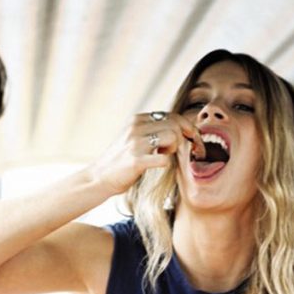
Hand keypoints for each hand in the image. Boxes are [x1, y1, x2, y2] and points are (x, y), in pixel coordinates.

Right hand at [91, 112, 205, 194]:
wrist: (98, 177)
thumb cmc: (120, 161)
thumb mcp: (134, 137)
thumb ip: (152, 131)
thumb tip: (179, 129)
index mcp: (137, 120)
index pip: (172, 115)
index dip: (188, 127)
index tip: (195, 138)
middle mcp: (136, 127)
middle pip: (175, 124)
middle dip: (187, 137)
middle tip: (187, 149)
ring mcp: (135, 143)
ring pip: (173, 136)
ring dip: (175, 148)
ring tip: (164, 155)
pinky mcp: (136, 161)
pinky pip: (164, 159)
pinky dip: (166, 162)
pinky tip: (158, 164)